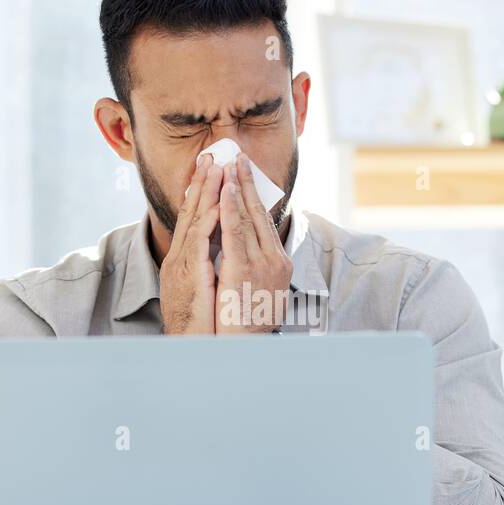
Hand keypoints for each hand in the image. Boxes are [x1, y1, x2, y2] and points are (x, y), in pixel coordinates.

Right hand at [160, 154, 222, 334]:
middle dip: (202, 183)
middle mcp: (181, 259)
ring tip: (213, 167)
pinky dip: (207, 218)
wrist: (195, 350)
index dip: (202, 193)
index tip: (210, 169)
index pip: (195, 220)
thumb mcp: (208, 290)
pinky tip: (216, 201)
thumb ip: (213, 268)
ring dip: (204, 192)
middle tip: (209, 155)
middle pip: (192, 213)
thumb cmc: (205, 325)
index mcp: (186, 261)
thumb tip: (223, 253)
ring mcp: (183, 266)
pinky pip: (199, 241)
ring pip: (194, 221)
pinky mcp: (190, 275)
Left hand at [215, 154, 292, 333]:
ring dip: (238, 188)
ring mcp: (261, 264)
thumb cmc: (250, 324)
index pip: (265, 221)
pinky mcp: (244, 270)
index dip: (254, 196)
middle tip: (238, 157)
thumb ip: (255, 267)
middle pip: (260, 212)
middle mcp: (274, 259)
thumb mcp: (259, 290)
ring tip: (229, 165)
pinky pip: (236, 233)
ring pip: (248, 218)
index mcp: (278, 263)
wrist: (248, 348)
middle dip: (248, 183)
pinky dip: (230, 208)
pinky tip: (225, 191)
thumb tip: (247, 250)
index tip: (245, 175)